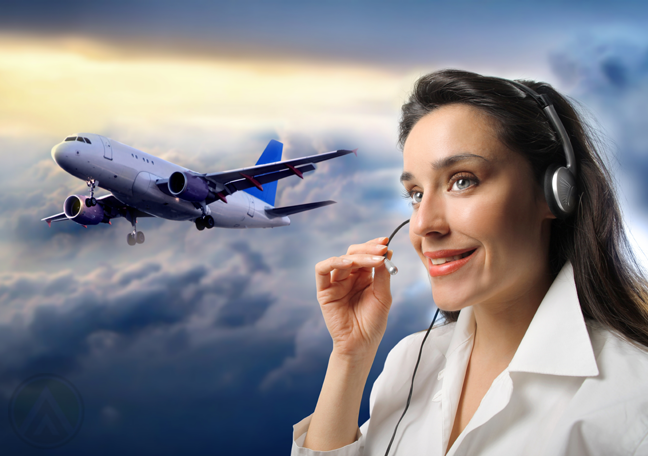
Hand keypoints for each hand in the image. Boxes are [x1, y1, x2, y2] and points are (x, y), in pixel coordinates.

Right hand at [315, 237, 392, 361]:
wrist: (361, 345)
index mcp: (364, 277)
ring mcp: (336, 283)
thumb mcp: (383, 296)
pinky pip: (322, 270)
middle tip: (381, 250)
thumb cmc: (373, 323)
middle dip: (368, 249)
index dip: (374, 246)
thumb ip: (382, 274)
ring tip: (372, 259)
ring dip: (357, 256)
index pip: (366, 255)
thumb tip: (386, 251)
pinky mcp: (324, 290)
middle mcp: (349, 277)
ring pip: (341, 258)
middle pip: (354, 253)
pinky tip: (348, 263)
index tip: (385, 242)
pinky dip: (333, 262)